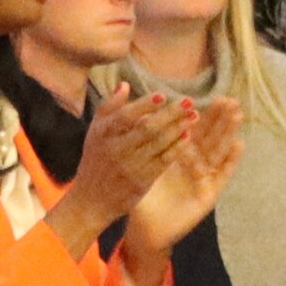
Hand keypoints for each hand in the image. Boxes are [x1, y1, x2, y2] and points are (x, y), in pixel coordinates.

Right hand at [57, 88, 196, 239]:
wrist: (92, 200)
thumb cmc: (96, 159)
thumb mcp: (95, 132)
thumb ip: (109, 107)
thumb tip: (125, 85)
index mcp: (103, 133)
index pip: (126, 115)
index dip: (144, 105)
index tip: (162, 95)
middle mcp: (117, 149)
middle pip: (147, 128)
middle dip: (170, 113)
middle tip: (189, 101)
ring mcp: (130, 166)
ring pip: (159, 144)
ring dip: (179, 128)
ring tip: (194, 116)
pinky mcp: (142, 181)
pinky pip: (163, 161)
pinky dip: (177, 148)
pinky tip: (187, 137)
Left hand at [125, 97, 242, 254]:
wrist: (145, 228)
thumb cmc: (142, 196)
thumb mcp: (143, 164)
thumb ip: (146, 142)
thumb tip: (143, 114)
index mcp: (179, 154)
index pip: (195, 130)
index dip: (206, 114)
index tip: (215, 96)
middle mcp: (195, 163)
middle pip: (210, 137)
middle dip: (221, 119)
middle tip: (231, 100)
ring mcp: (204, 178)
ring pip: (218, 151)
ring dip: (228, 133)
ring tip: (237, 115)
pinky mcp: (209, 193)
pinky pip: (221, 175)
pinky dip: (231, 160)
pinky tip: (239, 144)